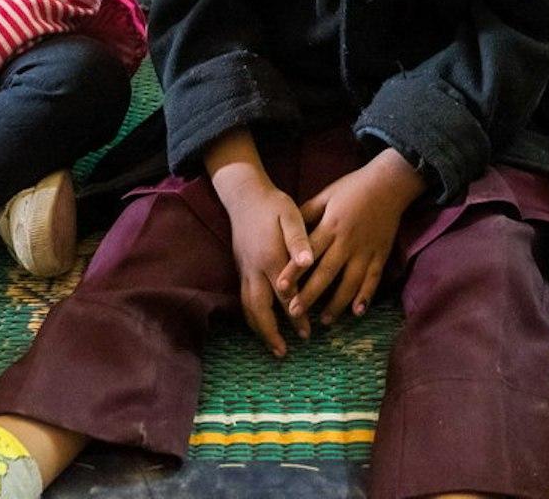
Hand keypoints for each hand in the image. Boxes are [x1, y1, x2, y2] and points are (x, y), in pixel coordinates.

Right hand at [217, 170, 313, 355]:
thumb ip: (299, 240)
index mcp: (270, 258)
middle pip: (258, 309)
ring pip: (247, 307)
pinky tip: (262, 324)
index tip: (306, 333)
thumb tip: (308, 262)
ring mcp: (244, 270)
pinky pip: (244, 299)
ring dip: (258, 329)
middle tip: (283, 352)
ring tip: (272, 345)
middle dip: (269, 333)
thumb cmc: (273, 205)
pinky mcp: (240, 269)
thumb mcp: (290, 216)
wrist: (245, 196)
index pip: (284, 295)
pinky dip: (252, 316)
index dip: (295, 316)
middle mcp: (254, 269)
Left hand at [282, 150, 423, 325]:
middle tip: (295, 313)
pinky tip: (357, 312)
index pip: (309, 252)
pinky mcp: (381, 254)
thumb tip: (287, 231)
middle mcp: (348, 241)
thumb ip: (307, 213)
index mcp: (331, 226)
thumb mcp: (326, 194)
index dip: (294, 271)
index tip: (281, 288)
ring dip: (337, 303)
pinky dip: (366, 296)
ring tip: (324, 320)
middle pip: (327, 273)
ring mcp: (366, 250)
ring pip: (350, 282)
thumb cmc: (353, 187)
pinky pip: (374, 279)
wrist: (389, 183)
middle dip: (310, 295)